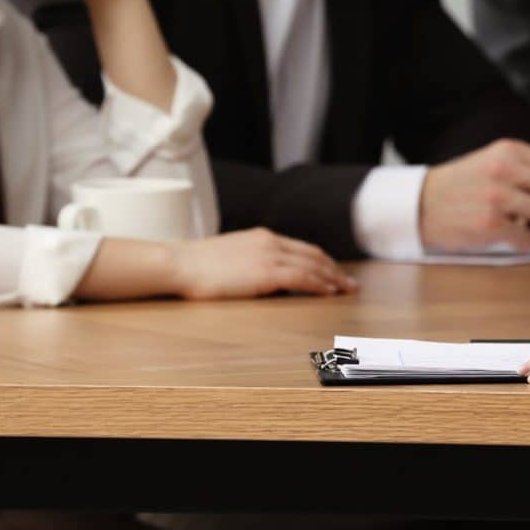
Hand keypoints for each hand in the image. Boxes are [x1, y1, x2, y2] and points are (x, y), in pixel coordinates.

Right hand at [172, 228, 357, 298]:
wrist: (180, 264)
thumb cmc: (197, 266)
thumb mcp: (231, 257)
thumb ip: (251, 262)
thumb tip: (265, 278)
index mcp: (262, 237)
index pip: (302, 248)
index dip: (322, 261)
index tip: (334, 272)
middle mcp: (271, 242)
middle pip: (313, 255)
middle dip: (334, 270)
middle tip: (350, 284)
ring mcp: (269, 255)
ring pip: (313, 265)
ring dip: (333, 278)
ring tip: (346, 290)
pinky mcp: (266, 272)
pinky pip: (302, 277)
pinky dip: (320, 284)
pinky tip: (329, 293)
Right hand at [420, 139, 529, 251]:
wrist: (419, 204)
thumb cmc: (463, 186)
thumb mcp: (494, 163)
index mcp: (510, 151)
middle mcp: (506, 170)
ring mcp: (497, 197)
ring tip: (529, 223)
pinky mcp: (489, 224)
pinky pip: (529, 238)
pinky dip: (527, 241)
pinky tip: (511, 236)